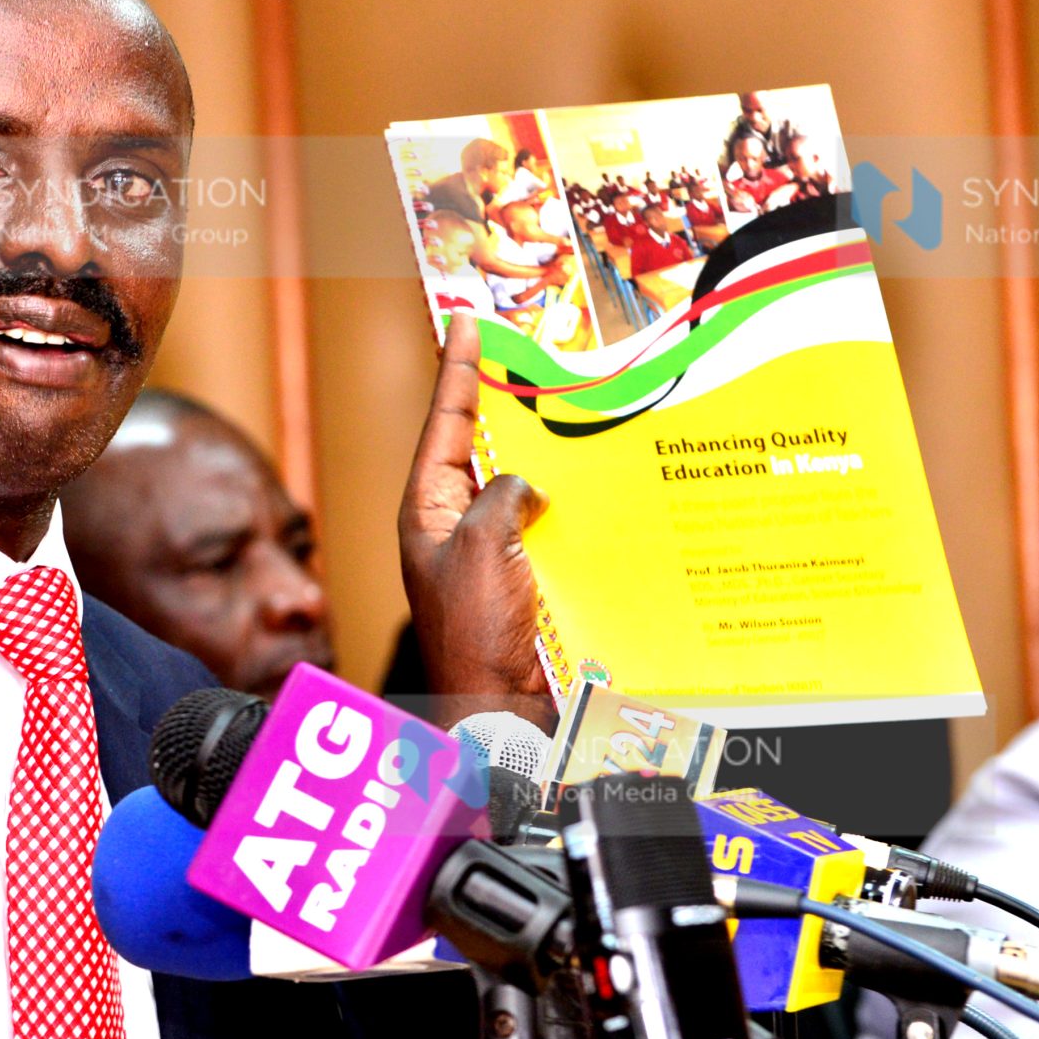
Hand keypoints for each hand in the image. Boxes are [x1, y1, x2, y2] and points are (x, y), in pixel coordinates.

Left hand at [398, 311, 549, 728]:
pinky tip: (609, 483)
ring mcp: (495, 555)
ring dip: (552, 454)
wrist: (501, 716)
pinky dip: (577, 504)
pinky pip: (554, 528)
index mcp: (428, 512)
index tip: (464, 322)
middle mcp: (458, 528)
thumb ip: (501, 498)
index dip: (456, 372)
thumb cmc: (475, 634)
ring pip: (525, 486)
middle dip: (507, 403)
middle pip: (484, 448)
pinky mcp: (530, 581)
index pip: (443, 426)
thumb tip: (527, 486)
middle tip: (533, 349)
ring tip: (581, 406)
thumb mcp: (481, 549)